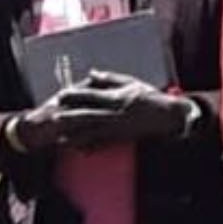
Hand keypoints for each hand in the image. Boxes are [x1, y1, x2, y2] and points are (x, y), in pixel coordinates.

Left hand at [43, 71, 192, 148]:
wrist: (168, 116)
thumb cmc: (149, 97)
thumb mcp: (130, 82)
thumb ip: (109, 78)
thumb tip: (91, 73)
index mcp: (116, 97)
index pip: (91, 96)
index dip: (75, 95)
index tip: (61, 95)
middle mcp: (115, 114)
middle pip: (88, 115)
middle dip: (70, 118)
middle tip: (54, 118)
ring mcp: (118, 128)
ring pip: (93, 133)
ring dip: (76, 136)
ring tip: (61, 140)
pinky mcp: (122, 139)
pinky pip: (103, 144)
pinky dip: (91, 147)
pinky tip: (79, 150)